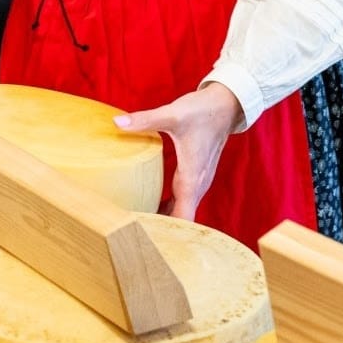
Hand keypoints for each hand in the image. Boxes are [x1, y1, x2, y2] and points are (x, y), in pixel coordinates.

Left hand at [114, 82, 242, 221]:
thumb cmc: (203, 112)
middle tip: (127, 235)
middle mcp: (197, 186)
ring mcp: (197, 183)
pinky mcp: (194, 178)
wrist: (226, 106)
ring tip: (133, 225)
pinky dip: (167, 208)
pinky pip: (181, 201)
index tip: (141, 235)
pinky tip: (148, 206)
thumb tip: (117, 122)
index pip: (182, 218)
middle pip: (179, 220)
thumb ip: (145, 120)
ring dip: (162, 220)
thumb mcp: (173, 114)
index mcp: (192, 178)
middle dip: (157, 230)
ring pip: (181, 212)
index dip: (164, 230)